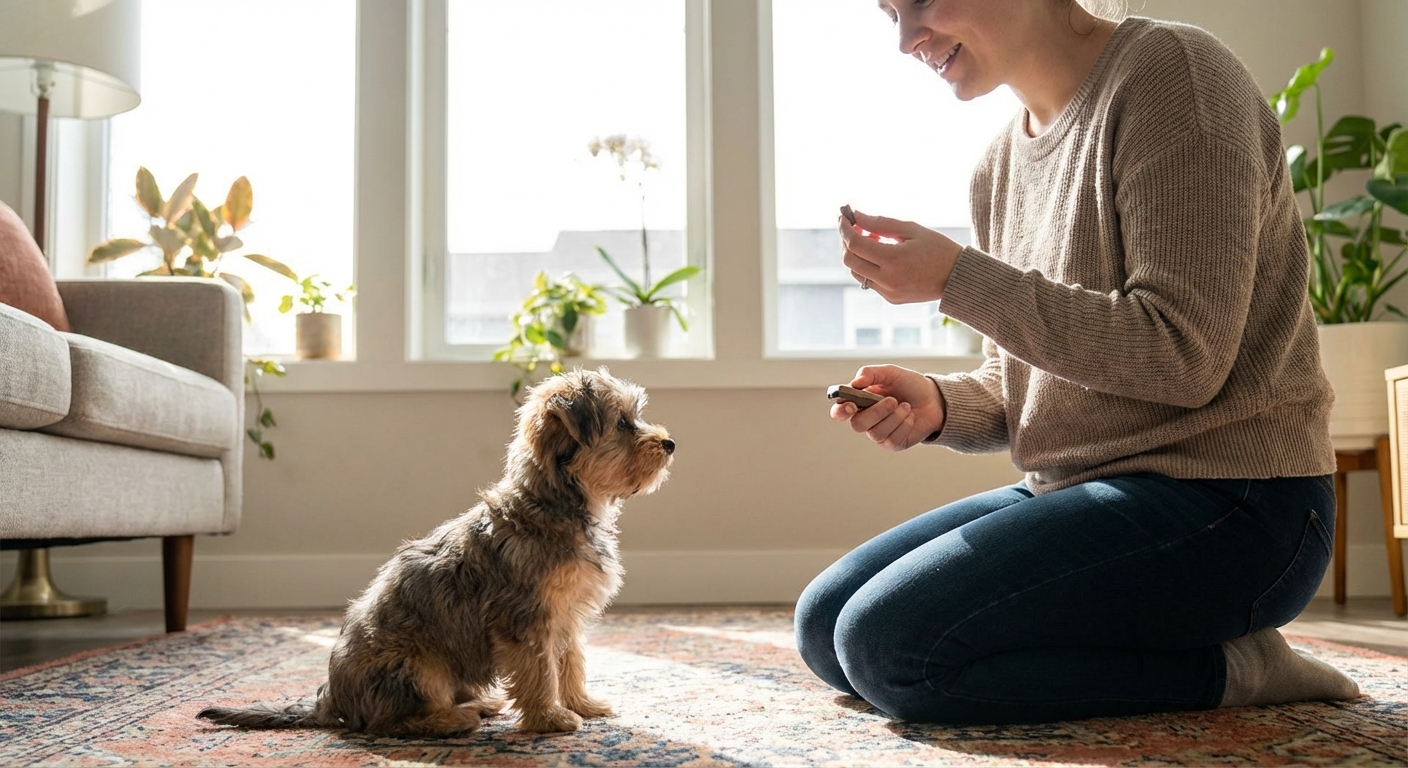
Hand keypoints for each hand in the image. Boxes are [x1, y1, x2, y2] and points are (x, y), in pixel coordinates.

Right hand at [829, 365, 944, 450]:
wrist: (934, 398)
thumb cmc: (909, 385)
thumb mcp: (890, 373)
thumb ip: (870, 373)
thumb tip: (856, 381)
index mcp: (859, 402)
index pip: (839, 412)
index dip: (840, 411)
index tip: (851, 405)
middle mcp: (866, 419)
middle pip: (857, 424)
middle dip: (876, 412)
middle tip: (892, 400)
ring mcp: (879, 434)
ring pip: (876, 432)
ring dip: (894, 417)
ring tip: (906, 406)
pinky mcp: (893, 443)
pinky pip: (892, 439)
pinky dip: (904, 425)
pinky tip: (910, 417)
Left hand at [840, 209, 963, 303]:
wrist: (959, 278)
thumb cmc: (938, 249)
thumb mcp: (912, 229)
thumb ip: (880, 223)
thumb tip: (856, 215)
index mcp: (894, 260)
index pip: (855, 243)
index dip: (845, 228)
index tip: (844, 216)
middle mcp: (887, 279)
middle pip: (849, 260)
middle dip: (847, 241)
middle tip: (856, 227)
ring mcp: (888, 292)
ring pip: (856, 272)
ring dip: (857, 254)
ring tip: (875, 240)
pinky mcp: (891, 299)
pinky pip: (869, 281)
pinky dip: (868, 266)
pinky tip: (883, 255)